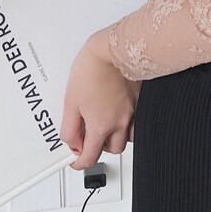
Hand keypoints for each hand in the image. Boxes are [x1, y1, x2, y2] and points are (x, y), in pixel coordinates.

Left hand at [61, 29, 140, 170]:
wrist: (114, 49)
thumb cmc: (93, 69)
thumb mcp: (71, 101)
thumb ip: (70, 128)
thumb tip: (72, 143)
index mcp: (101, 125)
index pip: (90, 158)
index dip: (79, 162)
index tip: (75, 159)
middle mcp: (121, 122)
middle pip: (113, 150)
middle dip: (100, 147)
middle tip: (89, 137)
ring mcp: (134, 111)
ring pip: (129, 137)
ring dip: (117, 136)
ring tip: (106, 123)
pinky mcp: (141, 100)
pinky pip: (137, 120)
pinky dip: (129, 123)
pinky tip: (120, 111)